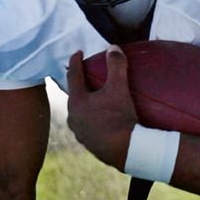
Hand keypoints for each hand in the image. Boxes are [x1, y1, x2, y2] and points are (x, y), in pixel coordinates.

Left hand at [65, 46, 138, 169]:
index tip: (77, 53)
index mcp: (76, 102)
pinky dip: (92, 119)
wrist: (127, 151)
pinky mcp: (89, 144)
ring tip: (95, 99)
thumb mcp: (119, 88)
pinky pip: (88, 126)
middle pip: (75, 95)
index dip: (75, 62)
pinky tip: (101, 119)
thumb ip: (116, 66)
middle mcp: (73, 118)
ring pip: (80, 113)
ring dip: (86, 104)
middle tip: (87, 76)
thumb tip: (113, 48)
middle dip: (80, 85)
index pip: (73, 76)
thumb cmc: (119, 118)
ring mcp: (80, 133)